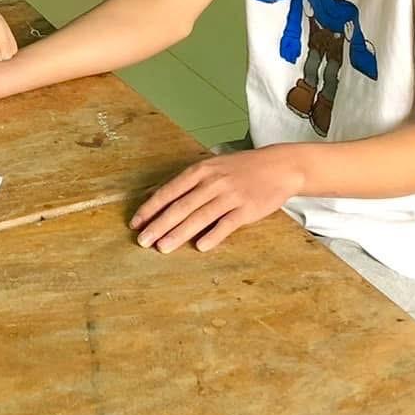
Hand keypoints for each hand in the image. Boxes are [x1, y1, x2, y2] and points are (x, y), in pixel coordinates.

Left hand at [130, 147, 305, 253]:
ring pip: (200, 217)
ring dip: (179, 234)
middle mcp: (213, 182)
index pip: (170, 191)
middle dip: (159, 225)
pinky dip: (213, 235)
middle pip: (181, 206)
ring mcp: (230, 195)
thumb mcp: (213, 167)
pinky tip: (200, 247)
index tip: (136, 223)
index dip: (151, 208)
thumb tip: (162, 200)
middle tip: (142, 241)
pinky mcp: (247, 209)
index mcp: (201, 170)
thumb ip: (191, 183)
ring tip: (162, 248)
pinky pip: (226, 224)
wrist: (279, 166)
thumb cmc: (241, 169)